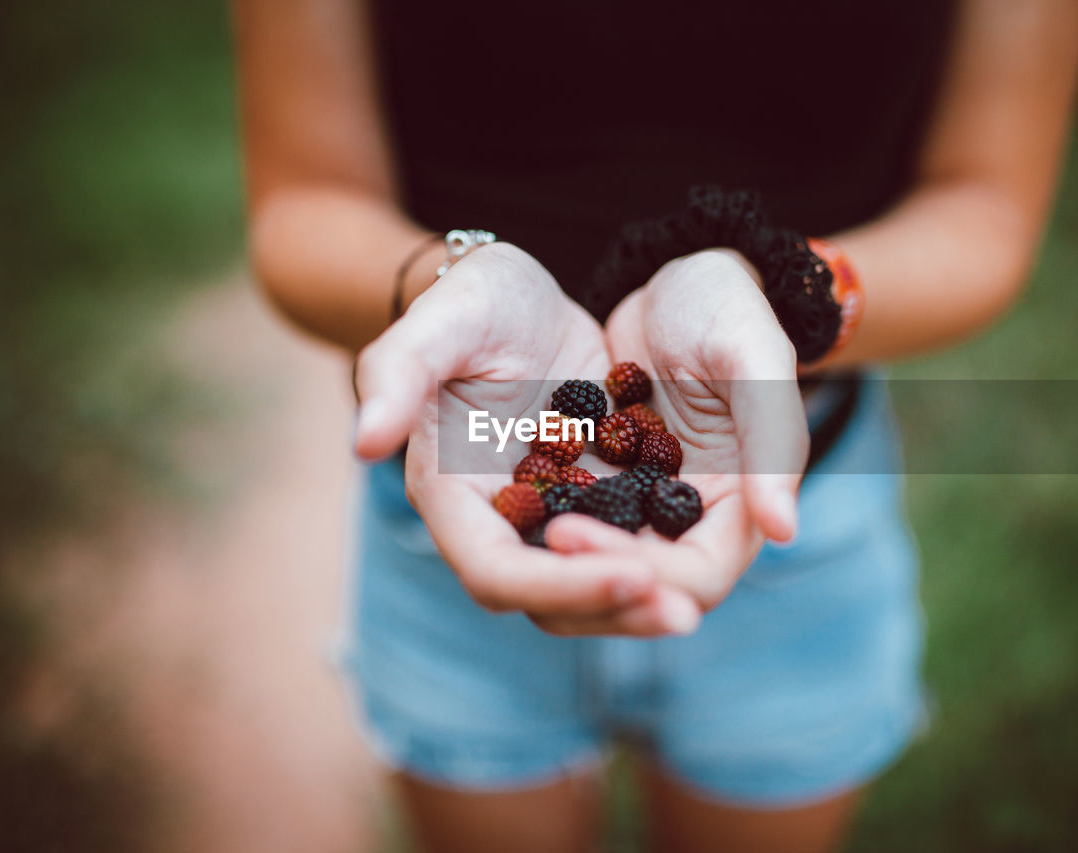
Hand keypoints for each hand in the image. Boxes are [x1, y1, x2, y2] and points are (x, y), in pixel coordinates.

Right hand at [353, 243, 700, 634]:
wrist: (523, 295)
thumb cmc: (474, 300)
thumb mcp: (442, 319)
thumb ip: (398, 372)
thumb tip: (363, 442)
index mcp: (453, 494)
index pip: (496, 571)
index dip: (559, 585)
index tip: (631, 574)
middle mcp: (500, 521)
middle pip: (550, 600)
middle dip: (612, 610)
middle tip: (680, 612)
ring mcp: (552, 518)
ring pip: (593, 587)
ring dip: (644, 601)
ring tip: (694, 600)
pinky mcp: (596, 501)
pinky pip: (630, 547)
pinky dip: (664, 559)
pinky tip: (713, 554)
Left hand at [547, 249, 808, 616]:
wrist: (677, 279)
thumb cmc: (727, 308)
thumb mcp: (754, 357)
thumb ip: (773, 440)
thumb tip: (783, 530)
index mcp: (739, 507)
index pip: (695, 579)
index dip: (643, 576)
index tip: (576, 532)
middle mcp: (686, 523)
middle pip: (638, 594)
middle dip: (587, 583)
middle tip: (543, 535)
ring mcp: (636, 508)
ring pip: (592, 574)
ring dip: (555, 568)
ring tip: (513, 525)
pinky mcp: (594, 487)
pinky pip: (561, 525)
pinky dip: (534, 525)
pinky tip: (501, 498)